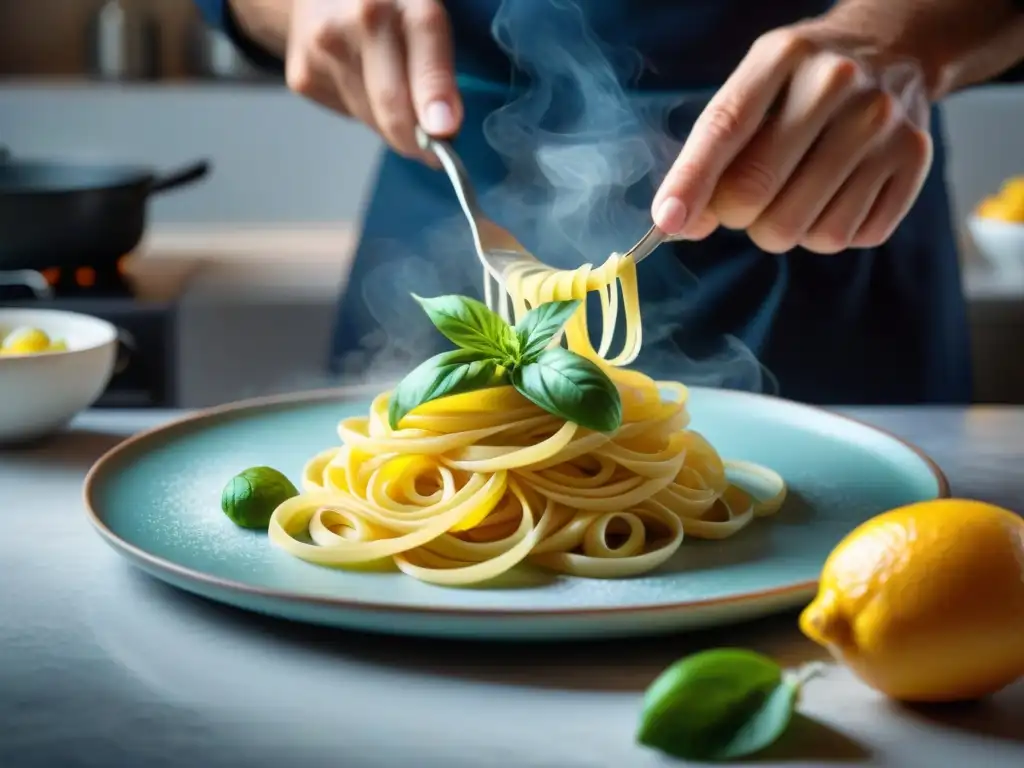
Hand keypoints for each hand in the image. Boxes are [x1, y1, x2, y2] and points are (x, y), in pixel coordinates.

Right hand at [285, 0, 462, 158]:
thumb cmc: (386, 7)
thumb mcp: (423, 18)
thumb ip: (437, 66)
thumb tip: (443, 128)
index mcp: (405, 1)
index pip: (423, 56)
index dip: (433, 98)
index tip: (444, 133)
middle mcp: (361, 19)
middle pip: (392, 102)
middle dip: (416, 140)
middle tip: (434, 152)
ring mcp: (325, 47)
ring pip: (372, 118)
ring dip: (393, 127)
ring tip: (397, 100)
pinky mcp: (303, 75)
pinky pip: (348, 115)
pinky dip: (365, 113)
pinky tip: (363, 84)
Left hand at [651, 20, 932, 253]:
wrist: (895, 50)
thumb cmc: (801, 83)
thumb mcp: (753, 89)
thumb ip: (710, 153)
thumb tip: (681, 224)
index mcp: (784, 57)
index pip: (725, 128)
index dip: (691, 182)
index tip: (667, 222)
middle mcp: (838, 85)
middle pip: (758, 193)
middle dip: (736, 216)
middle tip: (744, 202)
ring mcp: (883, 124)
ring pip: (805, 229)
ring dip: (782, 230)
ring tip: (793, 195)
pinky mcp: (914, 160)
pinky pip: (849, 237)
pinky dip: (827, 232)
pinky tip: (832, 196)